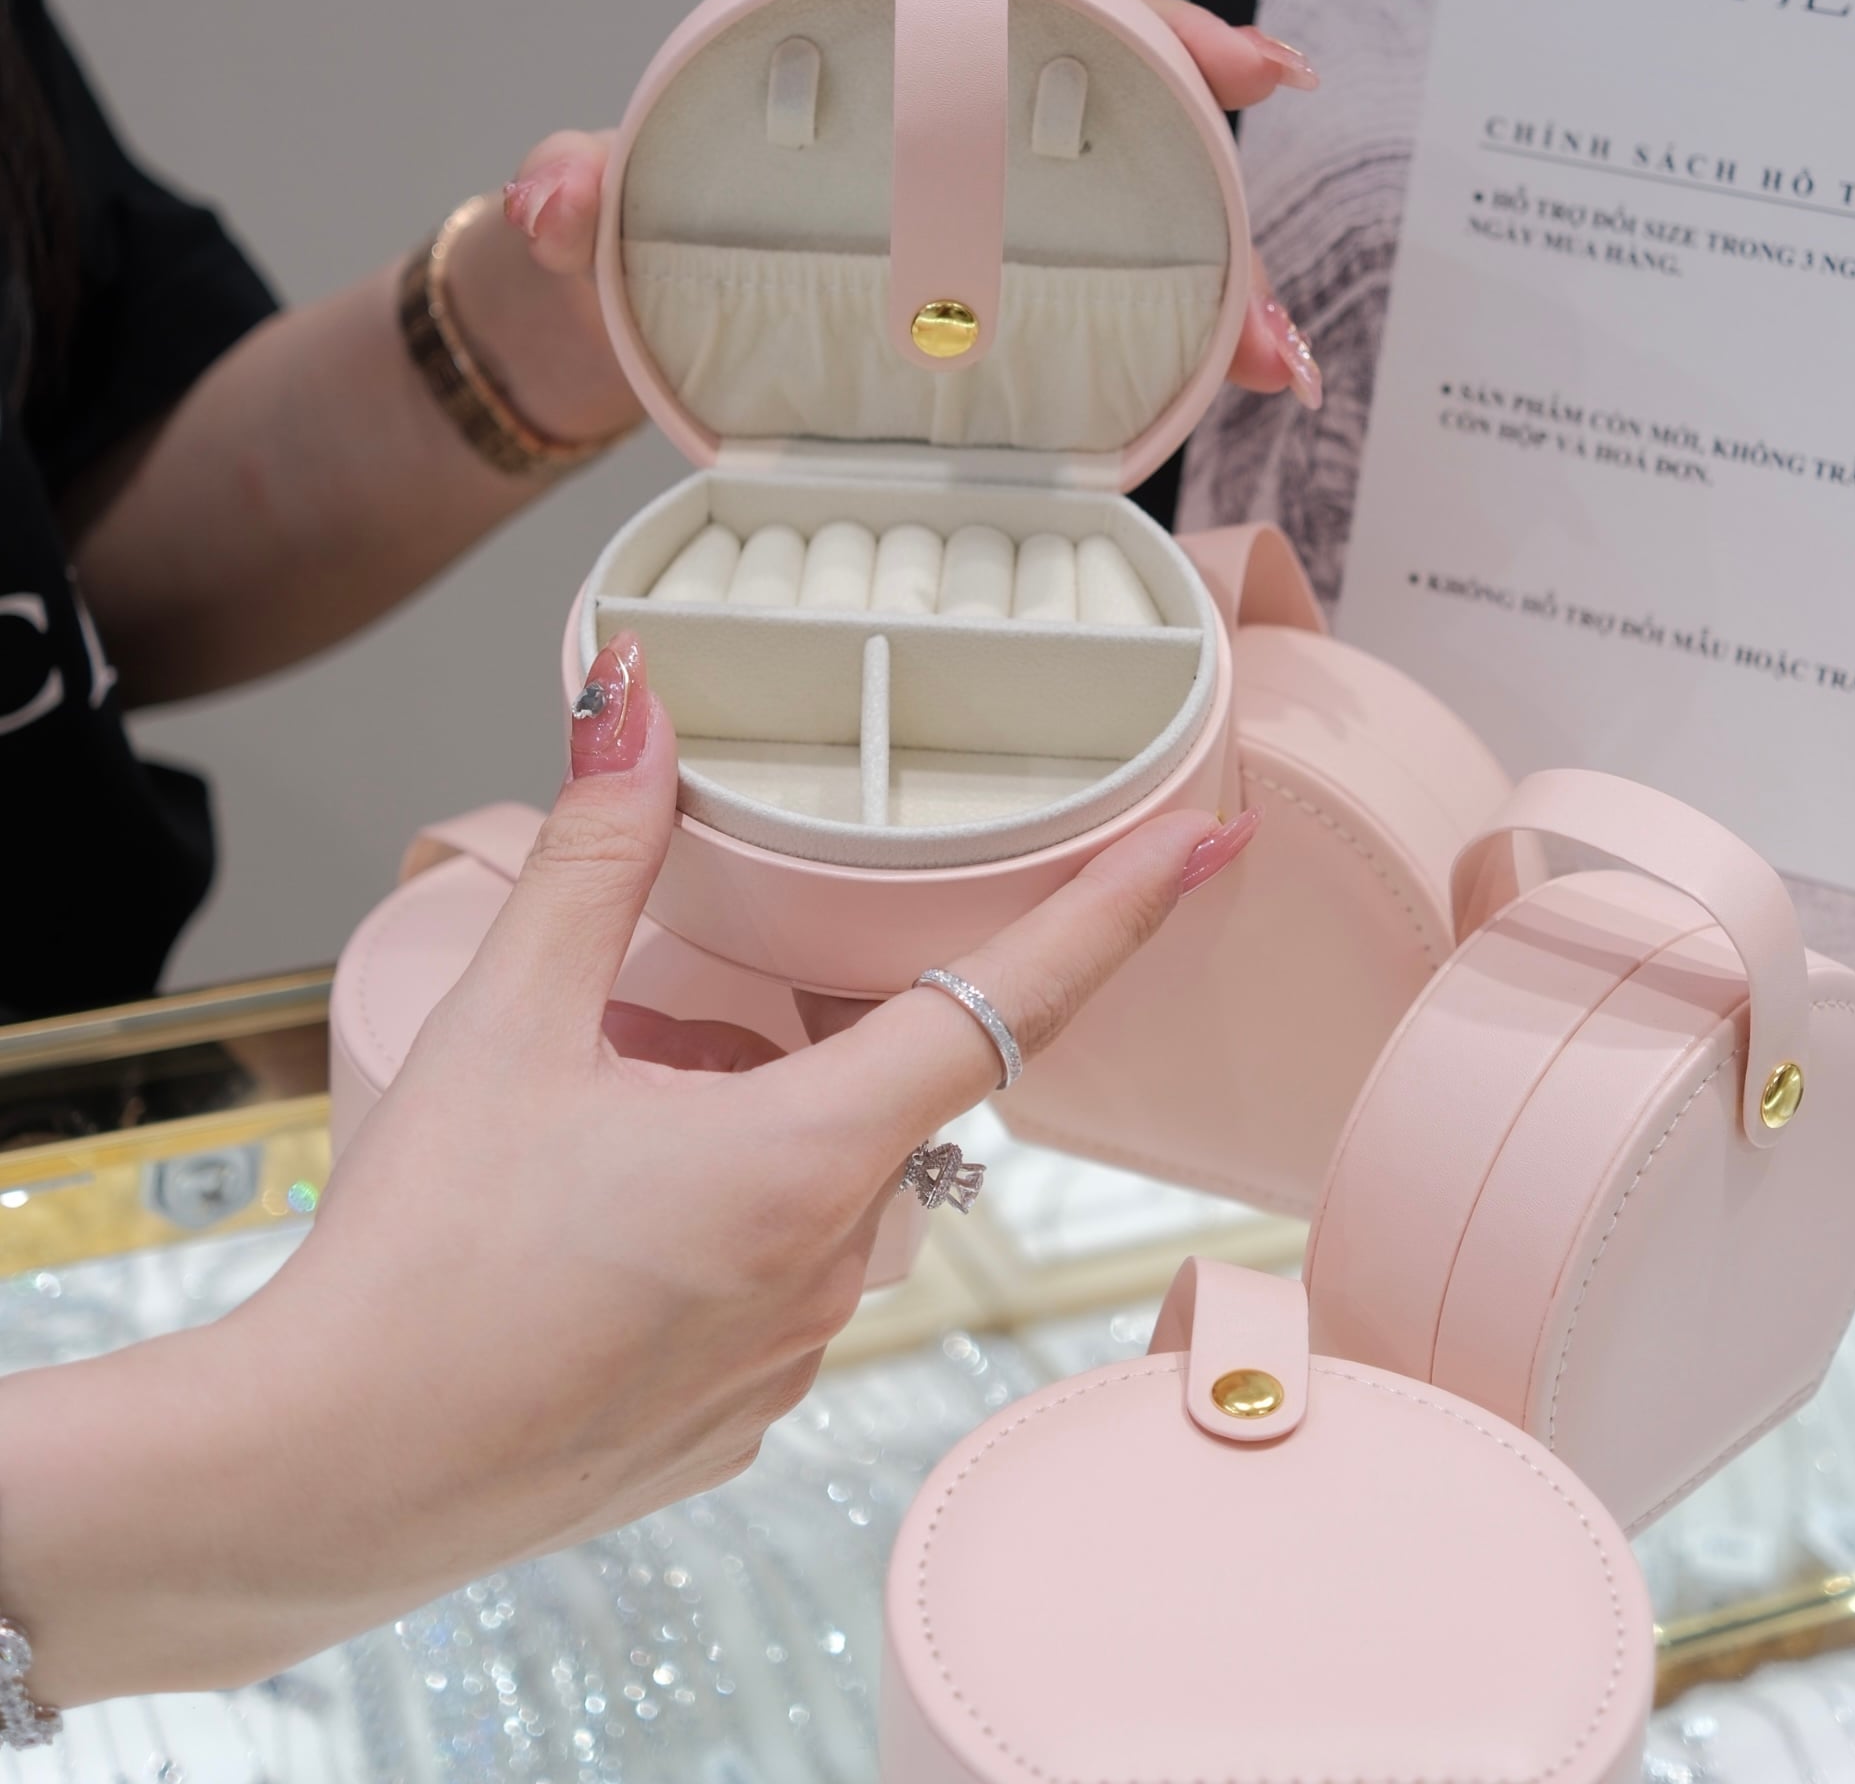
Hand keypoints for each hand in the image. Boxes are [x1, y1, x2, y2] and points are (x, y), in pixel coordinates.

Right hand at [0, 635, 1256, 1703]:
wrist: (322, 1478)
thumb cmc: (417, 1259)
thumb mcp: (507, 1024)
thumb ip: (593, 853)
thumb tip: (634, 703)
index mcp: (804, 1158)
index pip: (1010, 1006)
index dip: (1117, 914)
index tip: (1205, 848)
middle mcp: (834, 1268)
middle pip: (879, 1089)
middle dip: (801, 1032)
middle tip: (666, 1026)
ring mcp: (795, 1359)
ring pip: (823, 1186)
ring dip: (753, 1127)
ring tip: (609, 1124)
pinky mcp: (743, 1418)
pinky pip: (779, 1281)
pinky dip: (725, 1222)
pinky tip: (610, 1227)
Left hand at [495, 3, 1323, 427]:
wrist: (598, 337)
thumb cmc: (620, 235)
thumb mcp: (595, 200)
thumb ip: (580, 186)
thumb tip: (561, 201)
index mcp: (880, 88)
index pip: (1037, 30)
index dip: (1155, 41)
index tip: (1248, 68)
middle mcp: (943, 168)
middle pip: (1119, 164)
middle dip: (1217, 223)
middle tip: (1265, 308)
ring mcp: (959, 259)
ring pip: (1120, 262)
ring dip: (1211, 314)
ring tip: (1267, 366)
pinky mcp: (958, 344)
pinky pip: (1073, 345)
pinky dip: (1148, 373)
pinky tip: (1201, 401)